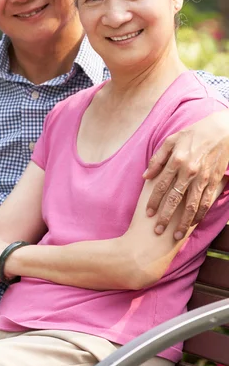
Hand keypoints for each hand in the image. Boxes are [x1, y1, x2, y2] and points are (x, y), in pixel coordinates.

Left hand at [144, 111, 228, 239]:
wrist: (222, 130)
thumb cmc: (193, 134)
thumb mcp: (171, 141)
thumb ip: (157, 159)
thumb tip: (145, 176)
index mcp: (176, 160)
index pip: (161, 186)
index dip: (154, 201)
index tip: (148, 214)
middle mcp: (189, 171)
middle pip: (174, 199)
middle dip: (166, 217)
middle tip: (158, 231)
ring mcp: (204, 177)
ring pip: (192, 205)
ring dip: (184, 222)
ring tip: (176, 235)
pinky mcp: (215, 181)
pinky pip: (207, 202)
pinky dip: (200, 214)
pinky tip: (194, 224)